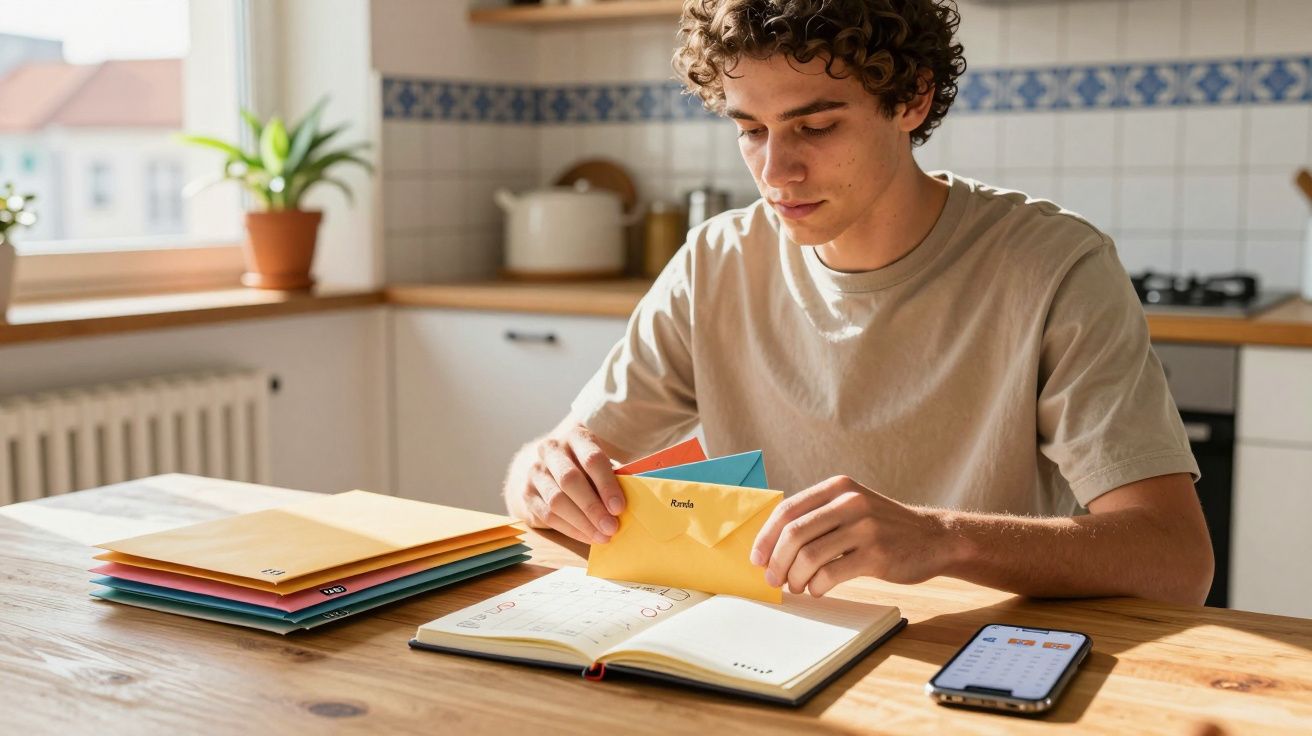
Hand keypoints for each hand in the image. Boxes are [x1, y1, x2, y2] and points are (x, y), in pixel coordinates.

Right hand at [518, 423, 624, 544]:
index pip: (591, 459)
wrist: (551, 468)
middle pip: (570, 480)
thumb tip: (637, 495)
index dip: (607, 484)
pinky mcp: (527, 493)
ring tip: (602, 537)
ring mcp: (535, 471)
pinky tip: (588, 537)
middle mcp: (551, 450)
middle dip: (593, 507)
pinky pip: (547, 515)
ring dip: (582, 522)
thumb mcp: (603, 464)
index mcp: (576, 437)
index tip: (619, 508)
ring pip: (556, 500)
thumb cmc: (588, 468)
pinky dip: (570, 529)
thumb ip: (616, 476)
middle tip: (612, 527)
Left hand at [750, 475, 952, 596]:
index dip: (766, 537)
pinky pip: (831, 574)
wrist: (933, 538)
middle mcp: (850, 502)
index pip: (787, 510)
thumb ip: (818, 516)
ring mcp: (865, 527)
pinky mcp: (876, 554)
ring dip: (795, 578)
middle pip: (794, 533)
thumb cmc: (884, 527)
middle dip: (776, 561)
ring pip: (809, 555)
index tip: (757, 559)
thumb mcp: (852, 506)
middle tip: (772, 579)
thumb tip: (772, 545)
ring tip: (796, 587)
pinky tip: (817, 589)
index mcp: (838, 488)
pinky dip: (817, 586)